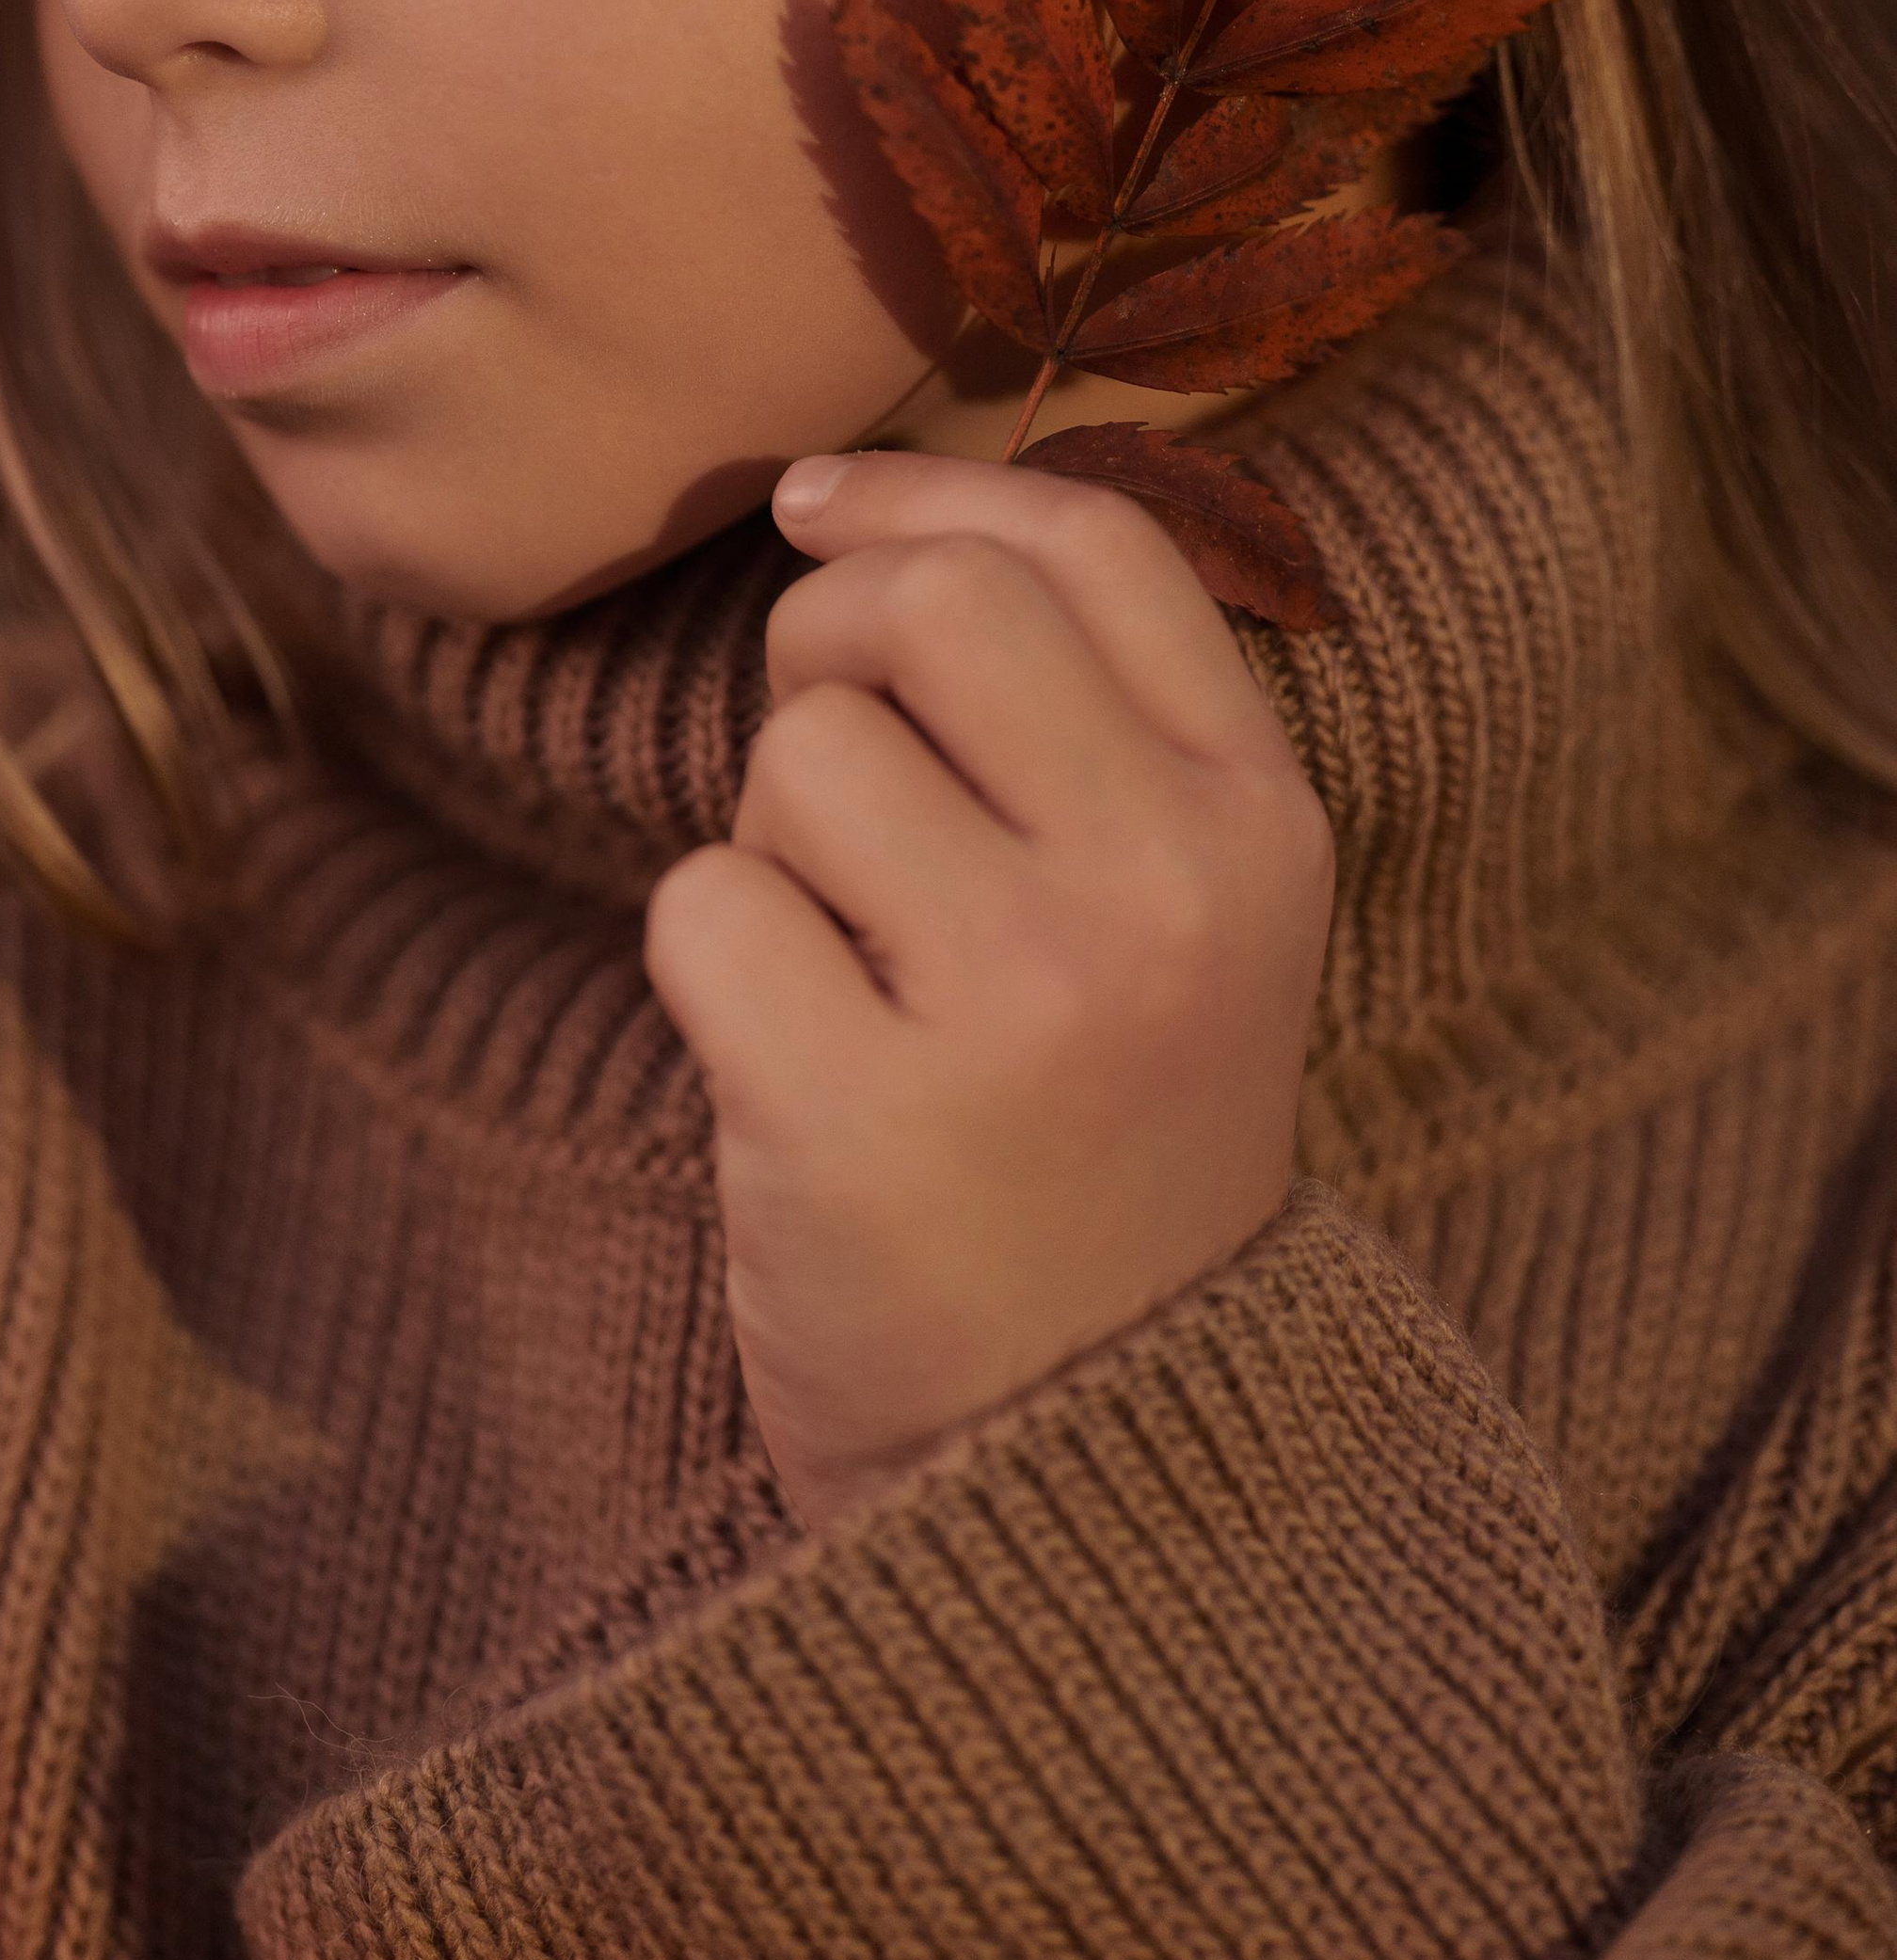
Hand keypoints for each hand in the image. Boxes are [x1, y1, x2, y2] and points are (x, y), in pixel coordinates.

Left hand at [640, 451, 1333, 1533]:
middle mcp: (1164, 891)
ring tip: (853, 966)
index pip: (1094, 548)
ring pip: (801, 756)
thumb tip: (838, 507)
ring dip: (776, 839)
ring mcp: (1022, 1003)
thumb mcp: (1178, 916)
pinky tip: (798, 1060)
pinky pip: (700, 905)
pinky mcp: (863, 1113)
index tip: (813, 509)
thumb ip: (1077, 718)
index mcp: (1258, 823)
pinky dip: (711, 967)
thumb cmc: (1095, 1140)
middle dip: (826, 644)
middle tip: (826, 761)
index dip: (925, 493)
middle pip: (931, 604)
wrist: (1093, 1466)